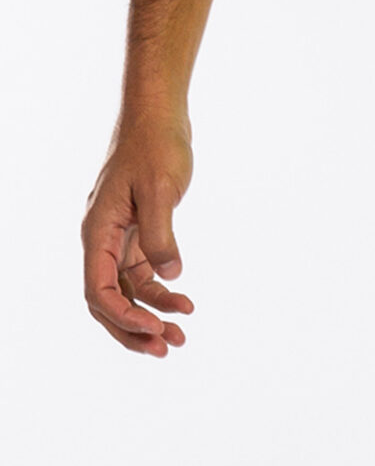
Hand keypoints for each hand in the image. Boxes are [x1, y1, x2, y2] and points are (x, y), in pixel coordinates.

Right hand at [82, 120, 195, 357]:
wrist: (159, 117)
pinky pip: (142, 277)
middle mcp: (102, 239)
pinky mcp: (138, 236)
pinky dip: (161, 295)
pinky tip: (185, 304)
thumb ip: (161, 235)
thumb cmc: (155, 146)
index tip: (156, 329)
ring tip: (182, 336)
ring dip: (151, 316)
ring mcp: (119, 239)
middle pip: (106, 300)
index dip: (124, 317)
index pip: (98, 289)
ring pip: (126, 292)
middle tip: (167, 348)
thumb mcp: (159, 190)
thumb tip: (170, 275)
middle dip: (133, 329)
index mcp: (98, 231)